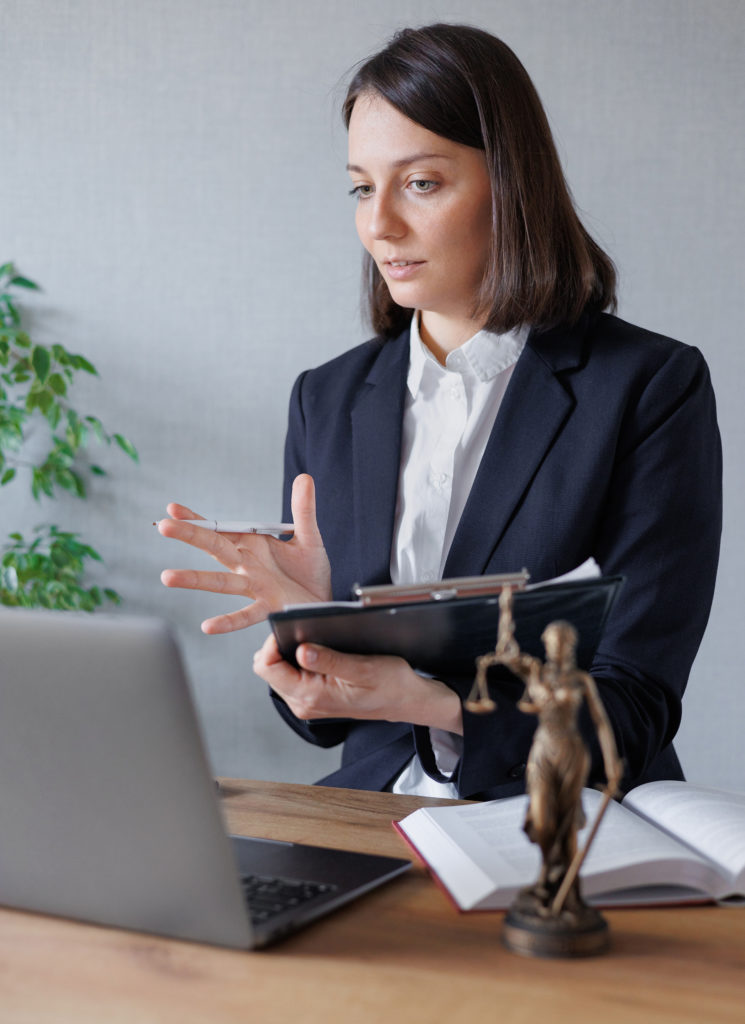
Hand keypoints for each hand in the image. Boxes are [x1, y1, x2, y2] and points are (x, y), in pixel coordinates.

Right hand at [158, 474, 330, 633]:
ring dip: (194, 579)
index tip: (172, 508)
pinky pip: (245, 615)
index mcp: (252, 544)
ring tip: (167, 577)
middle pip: (214, 547)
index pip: (220, 528)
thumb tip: (305, 477)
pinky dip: (227, 621)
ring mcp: (254, 586)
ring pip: (220, 582)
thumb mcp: (309, 537)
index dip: (197, 518)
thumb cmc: (310, 571)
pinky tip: (207, 626)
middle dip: (190, 535)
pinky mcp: (268, 607)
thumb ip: (304, 510)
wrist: (324, 602)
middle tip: (162, 525)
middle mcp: (247, 565)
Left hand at [253, 633, 463, 733]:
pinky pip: (292, 675)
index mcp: (311, 696)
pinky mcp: (313, 698)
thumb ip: (329, 661)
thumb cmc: (391, 685)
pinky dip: (300, 660)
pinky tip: (320, 652)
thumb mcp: (363, 667)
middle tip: (306, 632)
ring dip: (291, 652)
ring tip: (316, 642)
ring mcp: (307, 702)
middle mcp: (304, 703)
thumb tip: (300, 650)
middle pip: (268, 669)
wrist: (406, 700)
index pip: (267, 667)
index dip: (272, 643)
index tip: (292, 628)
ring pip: (279, 671)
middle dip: (281, 646)